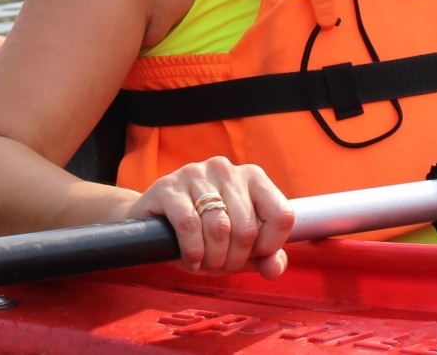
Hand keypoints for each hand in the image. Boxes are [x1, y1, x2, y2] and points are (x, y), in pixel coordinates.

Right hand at [129, 156, 293, 277]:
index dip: (271, 244)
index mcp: (252, 177)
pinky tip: (190, 258)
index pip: (282, 214)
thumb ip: (264, 257)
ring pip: (219, 228)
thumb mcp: (239, 247)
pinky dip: (193, 251)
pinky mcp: (168, 186)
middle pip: (247, 228)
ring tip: (205, 262)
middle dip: (235, 259)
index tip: (254, 254)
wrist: (154, 223)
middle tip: (221, 264)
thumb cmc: (203, 233)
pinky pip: (189, 225)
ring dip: (213, 258)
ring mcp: (196, 173)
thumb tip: (274, 267)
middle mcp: (226, 169)